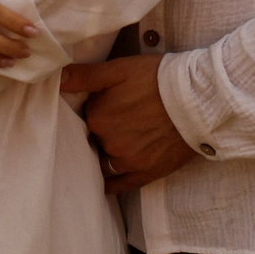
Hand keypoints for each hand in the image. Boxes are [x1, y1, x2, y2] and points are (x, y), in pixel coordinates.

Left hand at [61, 54, 196, 193]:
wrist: (199, 100)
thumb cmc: (159, 79)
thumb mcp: (120, 69)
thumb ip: (86, 75)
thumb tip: (56, 77)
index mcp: (98, 116)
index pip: (89, 114)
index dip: (99, 106)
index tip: (112, 100)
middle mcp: (108, 142)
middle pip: (97, 137)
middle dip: (105, 129)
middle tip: (123, 118)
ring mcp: (127, 161)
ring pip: (106, 160)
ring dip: (108, 152)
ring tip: (123, 141)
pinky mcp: (145, 173)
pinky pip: (119, 184)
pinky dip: (111, 183)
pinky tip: (106, 183)